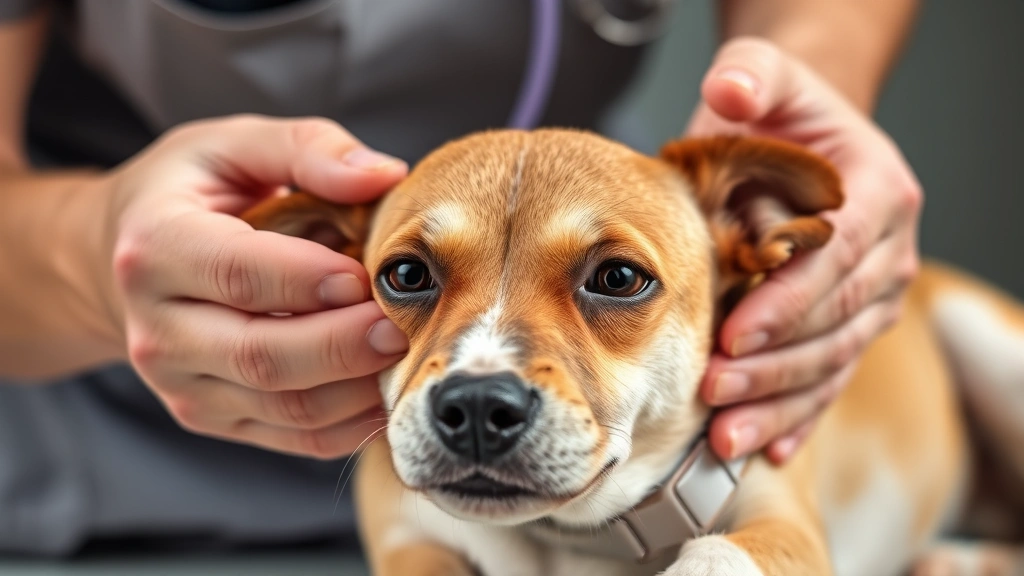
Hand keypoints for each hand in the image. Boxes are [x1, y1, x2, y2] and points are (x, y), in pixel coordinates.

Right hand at [101, 115, 408, 458]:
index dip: (308, 281)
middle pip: (261, 355)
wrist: (123, 257)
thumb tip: (385, 175)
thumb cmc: (190, 193)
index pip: (238, 275)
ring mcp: (181, 383)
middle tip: (403, 326)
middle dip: (344, 346)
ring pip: (283, 406)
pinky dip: (350, 424)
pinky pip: (293, 437)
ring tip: (404, 355)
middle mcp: (158, 328)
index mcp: (156, 247)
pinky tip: (385, 391)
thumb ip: (309, 149)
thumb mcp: (234, 145)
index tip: (365, 276)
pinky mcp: (211, 417)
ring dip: (355, 389)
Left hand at [688, 39, 922, 463]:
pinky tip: (767, 450)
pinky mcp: (850, 328)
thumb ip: (750, 75)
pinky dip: (799, 416)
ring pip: (832, 361)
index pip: (836, 257)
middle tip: (711, 390)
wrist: (807, 145)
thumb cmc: (781, 116)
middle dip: (771, 362)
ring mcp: (873, 298)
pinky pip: (830, 378)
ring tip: (726, 436)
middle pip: (834, 321)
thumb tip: (729, 90)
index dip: (788, 299)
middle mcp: (887, 254)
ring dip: (779, 402)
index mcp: (878, 194)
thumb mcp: (765, 77)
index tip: (734, 333)